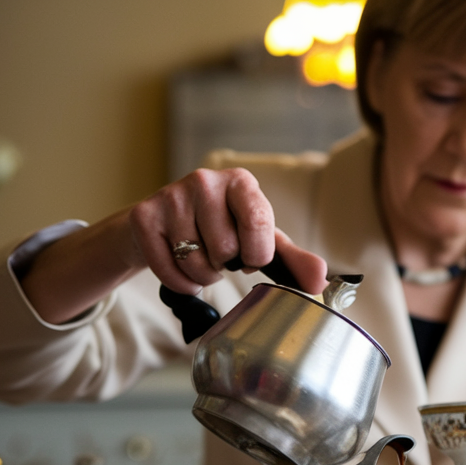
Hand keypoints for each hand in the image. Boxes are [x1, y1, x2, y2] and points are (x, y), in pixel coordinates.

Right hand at [129, 167, 327, 295]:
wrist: (163, 228)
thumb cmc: (220, 231)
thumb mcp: (260, 241)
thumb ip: (292, 259)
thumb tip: (320, 280)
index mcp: (241, 183)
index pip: (259, 224)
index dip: (256, 254)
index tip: (251, 258)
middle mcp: (205, 181)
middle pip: (226, 250)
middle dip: (225, 266)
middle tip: (219, 254)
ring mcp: (171, 196)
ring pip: (197, 263)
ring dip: (202, 275)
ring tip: (200, 257)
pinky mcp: (144, 217)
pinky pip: (169, 271)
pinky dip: (180, 282)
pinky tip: (180, 266)